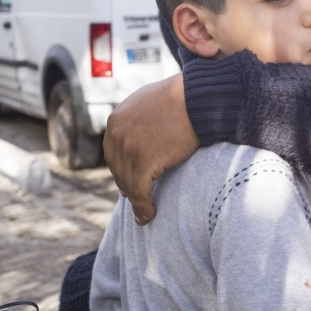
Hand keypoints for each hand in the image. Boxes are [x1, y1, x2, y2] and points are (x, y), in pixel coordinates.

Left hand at [104, 73, 199, 225]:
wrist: (197, 96)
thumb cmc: (183, 96)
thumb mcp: (151, 100)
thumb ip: (141, 114)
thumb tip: (145, 125)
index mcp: (116, 119)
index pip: (113, 152)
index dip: (122, 169)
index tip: (129, 182)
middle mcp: (117, 133)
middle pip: (118, 169)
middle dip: (127, 185)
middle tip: (136, 198)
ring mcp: (128, 148)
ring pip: (128, 183)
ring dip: (136, 201)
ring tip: (144, 212)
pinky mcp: (144, 162)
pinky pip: (139, 192)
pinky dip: (143, 206)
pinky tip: (150, 214)